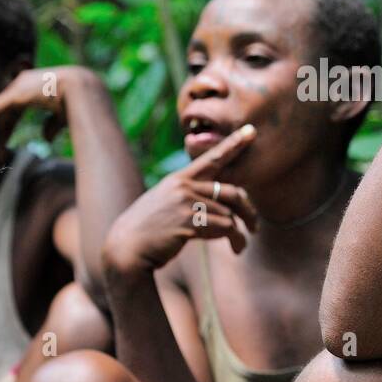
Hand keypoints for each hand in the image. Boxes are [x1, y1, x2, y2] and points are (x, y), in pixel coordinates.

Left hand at [0, 67, 91, 160]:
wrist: (81, 90)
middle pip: (3, 113)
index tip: (3, 145)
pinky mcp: (14, 94)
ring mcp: (17, 88)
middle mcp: (22, 85)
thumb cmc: (78, 102)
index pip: (14, 110)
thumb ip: (51, 125)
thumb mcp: (62, 116)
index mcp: (33, 89)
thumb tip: (45, 139)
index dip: (7, 128)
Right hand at [102, 125, 259, 275]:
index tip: (251, 131)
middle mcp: (183, 186)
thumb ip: (191, 198)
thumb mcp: (167, 205)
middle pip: (231, 191)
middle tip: (255, 225)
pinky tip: (235, 249)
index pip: (211, 158)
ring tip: (239, 246)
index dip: (233, 145)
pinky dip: (234, 240)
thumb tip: (223, 207)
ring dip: (239, 233)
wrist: (127, 249)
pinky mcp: (188, 221)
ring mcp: (185, 202)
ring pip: (229, 214)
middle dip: (248, 210)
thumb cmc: (149, 231)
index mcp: (179, 179)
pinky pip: (225, 227)